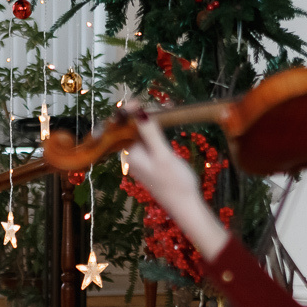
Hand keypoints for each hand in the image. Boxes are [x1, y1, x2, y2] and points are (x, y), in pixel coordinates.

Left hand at [123, 108, 229, 259]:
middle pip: (130, 125)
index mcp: (129, 153)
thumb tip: (139, 110)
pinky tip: (168, 119)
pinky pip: (149, 137)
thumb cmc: (175, 181)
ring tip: (169, 107)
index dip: (129, 109)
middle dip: (143, 111)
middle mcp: (131, 154)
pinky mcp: (150, 158)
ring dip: (152, 117)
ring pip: (141, 130)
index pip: (121, 125)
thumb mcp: (162, 154)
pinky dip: (156, 127)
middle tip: (164, 104)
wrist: (185, 204)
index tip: (144, 101)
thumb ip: (150, 133)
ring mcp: (140, 156)